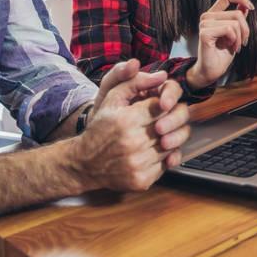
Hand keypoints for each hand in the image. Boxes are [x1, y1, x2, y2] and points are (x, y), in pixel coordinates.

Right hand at [71, 60, 190, 190]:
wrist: (84, 163)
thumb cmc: (101, 128)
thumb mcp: (112, 99)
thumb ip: (135, 82)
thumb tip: (162, 76)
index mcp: (127, 120)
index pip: (163, 106)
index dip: (166, 104)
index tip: (161, 105)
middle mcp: (133, 143)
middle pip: (171, 126)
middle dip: (172, 120)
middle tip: (164, 120)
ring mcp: (138, 164)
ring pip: (171, 146)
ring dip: (169, 139)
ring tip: (157, 135)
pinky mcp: (142, 180)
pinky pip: (166, 164)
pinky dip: (163, 157)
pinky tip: (152, 151)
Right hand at [187, 0, 254, 89]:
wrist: (211, 71)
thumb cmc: (222, 53)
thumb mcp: (235, 33)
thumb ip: (237, 19)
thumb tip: (245, 6)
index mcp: (214, 14)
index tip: (251, 7)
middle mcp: (207, 16)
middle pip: (237, 13)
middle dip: (245, 30)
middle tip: (241, 43)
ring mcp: (204, 24)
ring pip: (235, 22)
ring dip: (239, 37)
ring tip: (233, 46)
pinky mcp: (204, 33)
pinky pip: (229, 29)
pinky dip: (234, 40)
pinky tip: (229, 47)